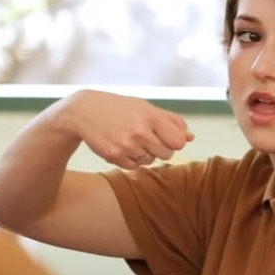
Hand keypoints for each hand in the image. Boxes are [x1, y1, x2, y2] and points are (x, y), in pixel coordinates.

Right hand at [57, 89, 193, 168]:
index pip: (178, 142)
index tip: (166, 136)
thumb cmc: (119, 108)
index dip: (175, 141)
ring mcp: (127, 145)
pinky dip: (130, 159)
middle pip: (167, 154)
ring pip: (150, 161)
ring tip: (131, 139)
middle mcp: (140, 132)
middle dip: (160, 148)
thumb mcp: (146, 107)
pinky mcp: (114, 156)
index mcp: (152, 117)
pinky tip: (121, 146)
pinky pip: (134, 166)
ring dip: (144, 154)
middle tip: (146, 137)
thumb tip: (190, 137)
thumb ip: (171, 121)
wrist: (84, 111)